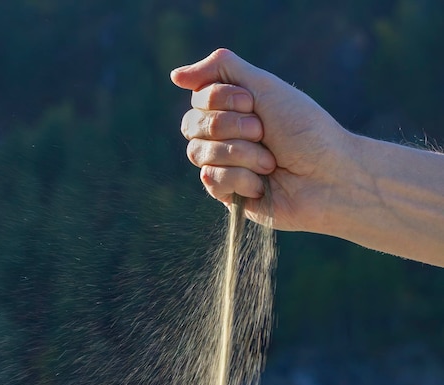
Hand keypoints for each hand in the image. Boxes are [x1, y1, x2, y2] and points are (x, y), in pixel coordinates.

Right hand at [171, 49, 353, 232]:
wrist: (330, 176)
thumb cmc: (304, 130)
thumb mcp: (265, 86)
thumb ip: (221, 69)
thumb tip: (175, 75)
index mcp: (232, 109)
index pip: (198, 98)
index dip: (222, 100)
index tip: (254, 104)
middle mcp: (224, 136)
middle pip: (192, 125)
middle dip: (231, 127)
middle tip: (263, 132)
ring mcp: (224, 165)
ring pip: (198, 153)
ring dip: (241, 154)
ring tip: (270, 162)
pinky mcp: (226, 194)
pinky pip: (211, 180)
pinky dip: (242, 179)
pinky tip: (263, 184)